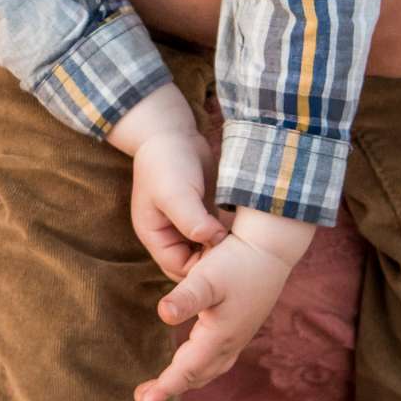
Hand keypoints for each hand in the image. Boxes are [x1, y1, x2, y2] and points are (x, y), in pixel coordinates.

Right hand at [109, 86, 225, 278]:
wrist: (173, 131)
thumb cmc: (167, 162)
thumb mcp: (175, 193)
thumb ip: (191, 220)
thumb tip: (214, 241)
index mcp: (155, 235)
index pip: (177, 267)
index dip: (200, 269)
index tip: (225, 261)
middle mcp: (169, 234)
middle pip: (192, 264)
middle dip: (212, 263)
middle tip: (238, 255)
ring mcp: (186, 223)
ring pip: (206, 250)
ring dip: (222, 250)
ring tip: (245, 245)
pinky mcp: (202, 212)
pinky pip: (215, 233)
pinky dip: (227, 235)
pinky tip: (244, 230)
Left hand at [136, 208, 314, 400]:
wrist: (270, 249)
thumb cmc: (236, 261)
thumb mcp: (207, 277)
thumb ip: (185, 297)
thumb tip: (162, 315)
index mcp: (218, 337)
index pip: (186, 370)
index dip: (164, 387)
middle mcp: (230, 343)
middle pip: (196, 375)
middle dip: (170, 388)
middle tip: (143, 398)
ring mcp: (238, 337)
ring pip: (209, 370)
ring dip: (186, 380)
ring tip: (163, 386)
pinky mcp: (241, 327)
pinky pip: (217, 360)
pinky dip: (200, 368)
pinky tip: (193, 361)